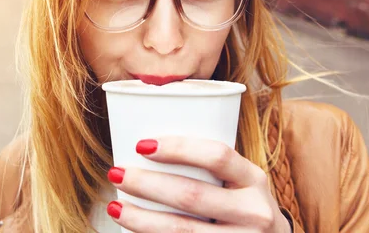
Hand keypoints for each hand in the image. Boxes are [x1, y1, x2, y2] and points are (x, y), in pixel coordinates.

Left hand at [106, 136, 291, 232]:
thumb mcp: (241, 180)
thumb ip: (211, 165)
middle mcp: (253, 212)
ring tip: (115, 205)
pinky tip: (132, 232)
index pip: (217, 156)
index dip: (178, 148)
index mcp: (253, 179)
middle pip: (192, 195)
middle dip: (146, 184)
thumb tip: (146, 143)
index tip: (141, 144)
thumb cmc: (243, 204)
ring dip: (141, 219)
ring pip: (182, 231)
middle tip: (116, 172)